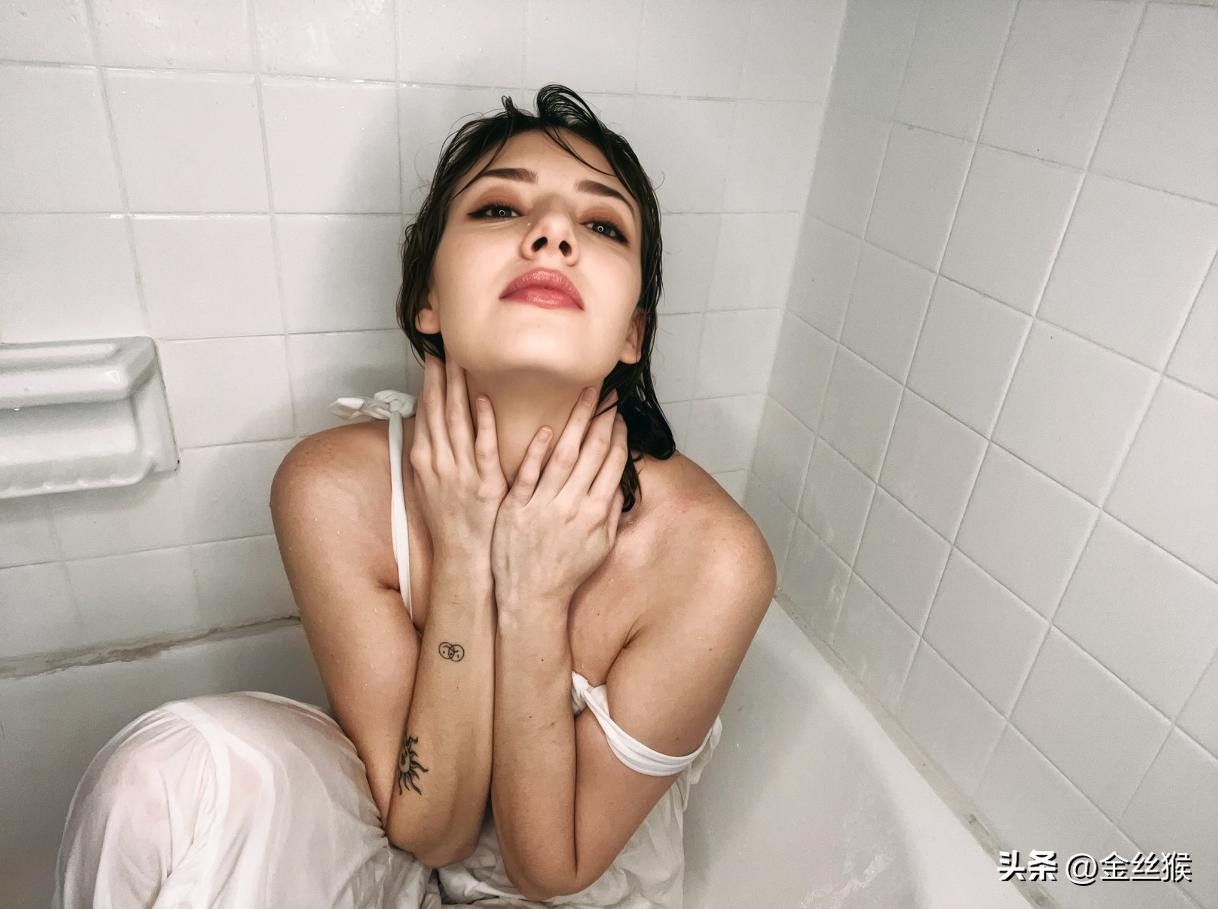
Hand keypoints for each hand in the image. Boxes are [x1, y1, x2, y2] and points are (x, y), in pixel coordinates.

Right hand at [408, 352, 507, 562]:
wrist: (462, 557)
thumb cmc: (449, 522)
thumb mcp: (430, 486)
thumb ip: (432, 454)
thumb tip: (432, 427)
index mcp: (425, 460)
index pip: (426, 412)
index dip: (430, 382)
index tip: (435, 355)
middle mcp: (438, 462)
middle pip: (438, 410)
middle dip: (441, 375)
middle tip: (448, 343)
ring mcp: (460, 473)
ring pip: (457, 422)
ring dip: (458, 389)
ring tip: (461, 359)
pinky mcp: (483, 484)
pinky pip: (482, 448)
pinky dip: (482, 423)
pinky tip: (484, 400)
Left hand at [490, 385, 628, 607]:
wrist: (530, 597)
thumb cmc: (566, 573)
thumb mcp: (601, 547)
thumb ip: (612, 514)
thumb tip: (620, 484)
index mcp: (596, 513)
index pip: (613, 463)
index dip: (619, 435)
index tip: (619, 413)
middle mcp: (573, 506)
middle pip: (592, 452)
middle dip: (602, 418)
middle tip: (606, 391)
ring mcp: (543, 506)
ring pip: (563, 455)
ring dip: (576, 422)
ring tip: (584, 395)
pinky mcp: (516, 509)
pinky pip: (528, 474)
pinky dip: (537, 451)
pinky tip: (546, 428)